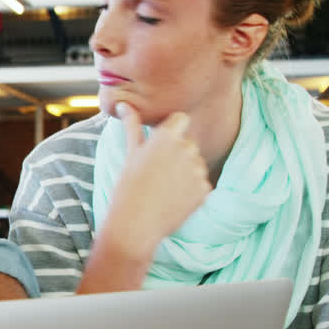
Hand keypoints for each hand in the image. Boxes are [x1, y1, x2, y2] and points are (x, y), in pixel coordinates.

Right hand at [100, 103, 210, 262]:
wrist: (136, 224)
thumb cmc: (128, 187)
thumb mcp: (130, 153)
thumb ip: (132, 125)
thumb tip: (123, 103)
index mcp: (167, 136)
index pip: (181, 119)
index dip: (172, 131)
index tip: (161, 145)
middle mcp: (186, 148)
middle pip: (189, 143)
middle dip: (178, 154)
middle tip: (157, 173)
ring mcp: (198, 169)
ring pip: (195, 163)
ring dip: (184, 172)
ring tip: (164, 188)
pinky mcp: (205, 188)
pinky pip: (201, 183)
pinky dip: (190, 191)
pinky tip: (174, 199)